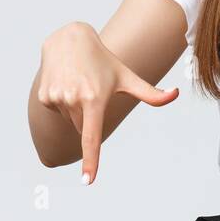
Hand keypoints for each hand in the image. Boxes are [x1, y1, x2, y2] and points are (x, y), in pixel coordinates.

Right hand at [37, 22, 178, 183]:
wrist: (70, 39)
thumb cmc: (103, 61)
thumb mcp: (126, 76)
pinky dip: (62, 103)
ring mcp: (56, 98)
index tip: (88, 181)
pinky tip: (65, 82)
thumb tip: (176, 94)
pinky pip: (56, 112)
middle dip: (89, 116)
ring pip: (69, 120)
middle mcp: (73, 99)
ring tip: (78, 83)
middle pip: (83, 128)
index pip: (92, 136)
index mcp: (95, 99)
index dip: (91, 160)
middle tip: (92, 92)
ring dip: (75, 109)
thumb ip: (151, 93)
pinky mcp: (43, 96)